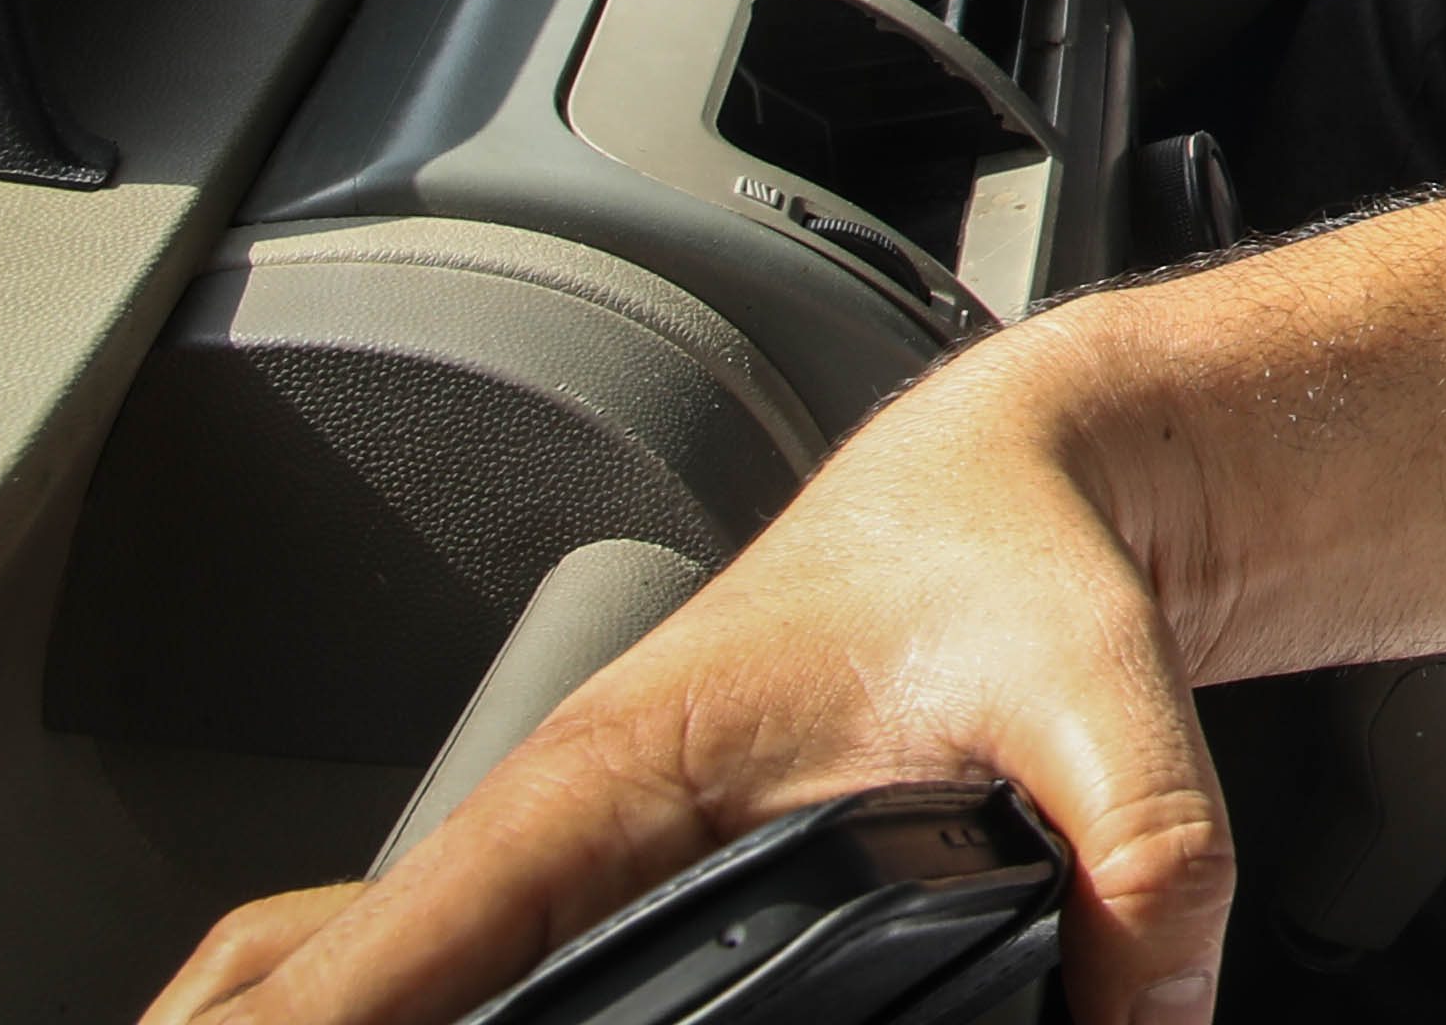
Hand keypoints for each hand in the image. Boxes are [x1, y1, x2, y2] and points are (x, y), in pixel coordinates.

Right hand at [143, 334, 1233, 1024]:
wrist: (1017, 474)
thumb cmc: (1008, 551)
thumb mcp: (1095, 687)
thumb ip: (1139, 851)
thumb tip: (1143, 1014)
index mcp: (604, 783)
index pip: (381, 956)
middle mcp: (540, 827)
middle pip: (302, 980)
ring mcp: (546, 861)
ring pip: (324, 973)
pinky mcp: (585, 888)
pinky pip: (404, 973)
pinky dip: (344, 1011)